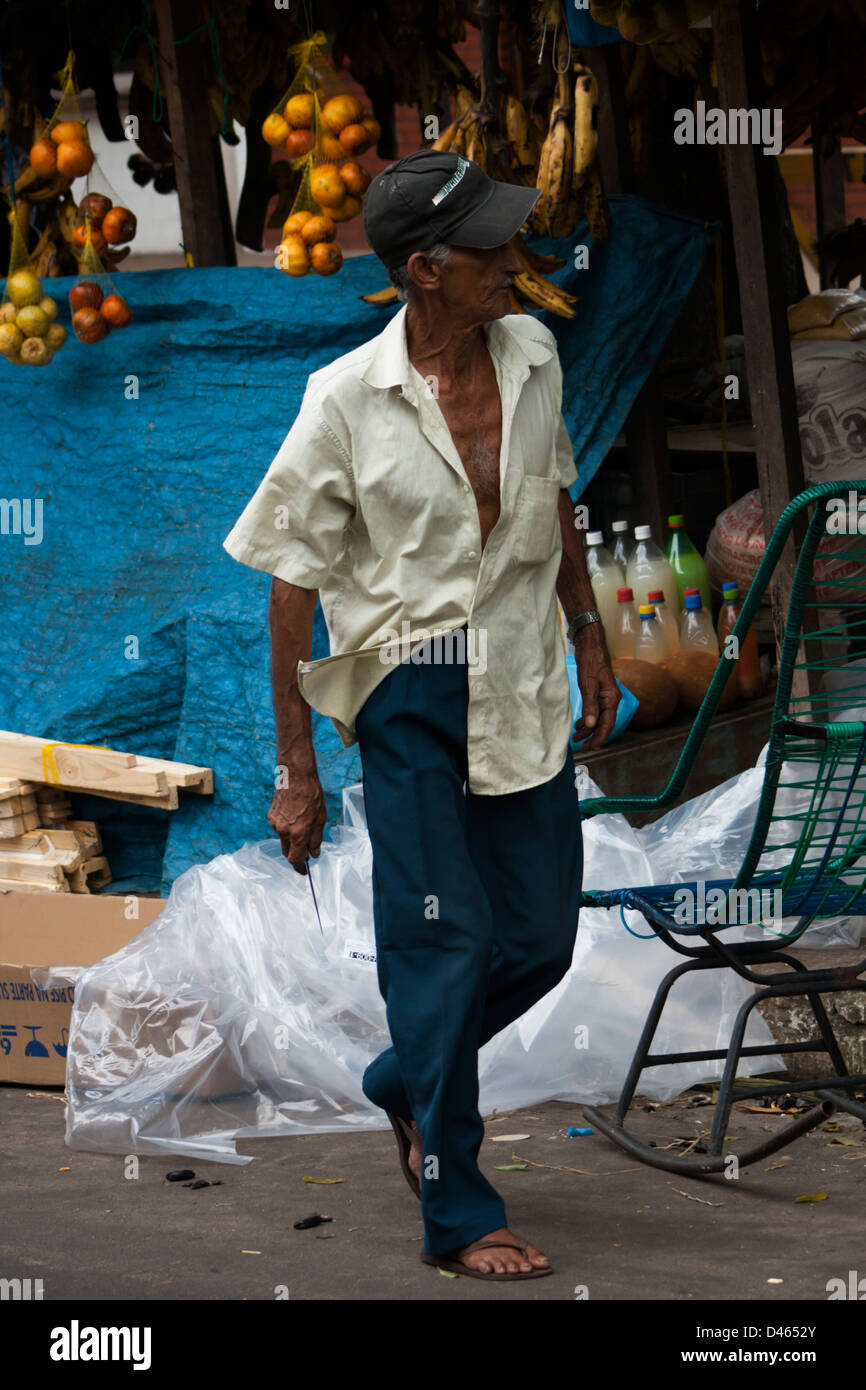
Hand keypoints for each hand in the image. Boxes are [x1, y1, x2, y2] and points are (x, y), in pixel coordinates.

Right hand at [268, 772, 326, 874]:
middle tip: (305, 852)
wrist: (297, 776)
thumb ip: (316, 839)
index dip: (299, 867)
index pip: (295, 859)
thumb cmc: (312, 796)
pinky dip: (286, 828)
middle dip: (295, 854)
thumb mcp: (321, 819)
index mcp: (298, 833)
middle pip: (287, 852)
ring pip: (282, 839)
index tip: (303, 871)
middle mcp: (284, 831)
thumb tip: (314, 854)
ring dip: (291, 839)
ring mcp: (275, 823)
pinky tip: (294, 816)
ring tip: (302, 824)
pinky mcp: (271, 816)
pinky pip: (278, 828)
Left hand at [571, 625, 620, 750]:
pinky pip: (595, 710)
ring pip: (598, 718)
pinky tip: (579, 724)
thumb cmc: (591, 661)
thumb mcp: (588, 684)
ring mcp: (605, 695)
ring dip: (588, 729)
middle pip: (603, 723)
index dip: (600, 737)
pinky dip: (587, 719)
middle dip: (593, 736)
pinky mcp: (598, 692)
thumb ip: (590, 705)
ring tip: (577, 737)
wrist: (591, 643)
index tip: (592, 748)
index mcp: (612, 698)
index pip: (608, 724)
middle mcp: (611, 699)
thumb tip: (591, 725)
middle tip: (582, 747)